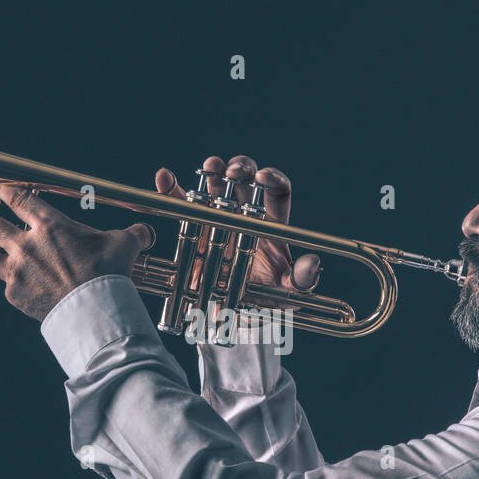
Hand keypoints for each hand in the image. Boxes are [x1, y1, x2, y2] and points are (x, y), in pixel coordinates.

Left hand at [0, 180, 153, 321]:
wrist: (95, 311)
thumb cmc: (108, 274)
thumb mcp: (124, 246)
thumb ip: (132, 234)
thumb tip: (146, 231)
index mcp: (50, 226)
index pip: (18, 199)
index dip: (0, 187)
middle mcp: (27, 245)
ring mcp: (17, 271)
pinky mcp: (16, 295)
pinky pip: (5, 287)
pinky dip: (10, 286)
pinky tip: (17, 288)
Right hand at [154, 155, 321, 296]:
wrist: (230, 310)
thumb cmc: (264, 296)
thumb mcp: (285, 291)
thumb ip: (302, 278)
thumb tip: (314, 262)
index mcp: (272, 223)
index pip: (277, 191)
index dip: (272, 179)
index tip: (262, 178)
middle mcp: (246, 212)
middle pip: (246, 179)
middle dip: (241, 169)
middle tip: (234, 172)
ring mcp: (219, 216)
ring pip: (216, 185)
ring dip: (212, 171)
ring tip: (209, 167)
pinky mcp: (193, 226)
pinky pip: (181, 204)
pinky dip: (171, 190)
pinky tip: (164, 178)